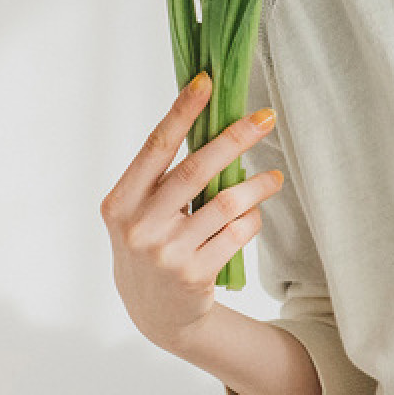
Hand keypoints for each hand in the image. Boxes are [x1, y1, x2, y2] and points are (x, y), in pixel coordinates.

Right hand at [99, 75, 285, 349]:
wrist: (156, 313)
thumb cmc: (153, 245)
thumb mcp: (140, 212)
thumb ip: (164, 177)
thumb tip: (211, 120)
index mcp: (120, 202)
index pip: (156, 146)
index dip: (182, 112)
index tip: (206, 82)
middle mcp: (139, 226)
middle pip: (197, 169)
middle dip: (236, 138)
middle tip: (266, 119)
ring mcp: (167, 253)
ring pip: (227, 202)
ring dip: (257, 185)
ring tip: (273, 179)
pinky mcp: (196, 274)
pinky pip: (238, 232)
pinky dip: (252, 219)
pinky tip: (253, 217)